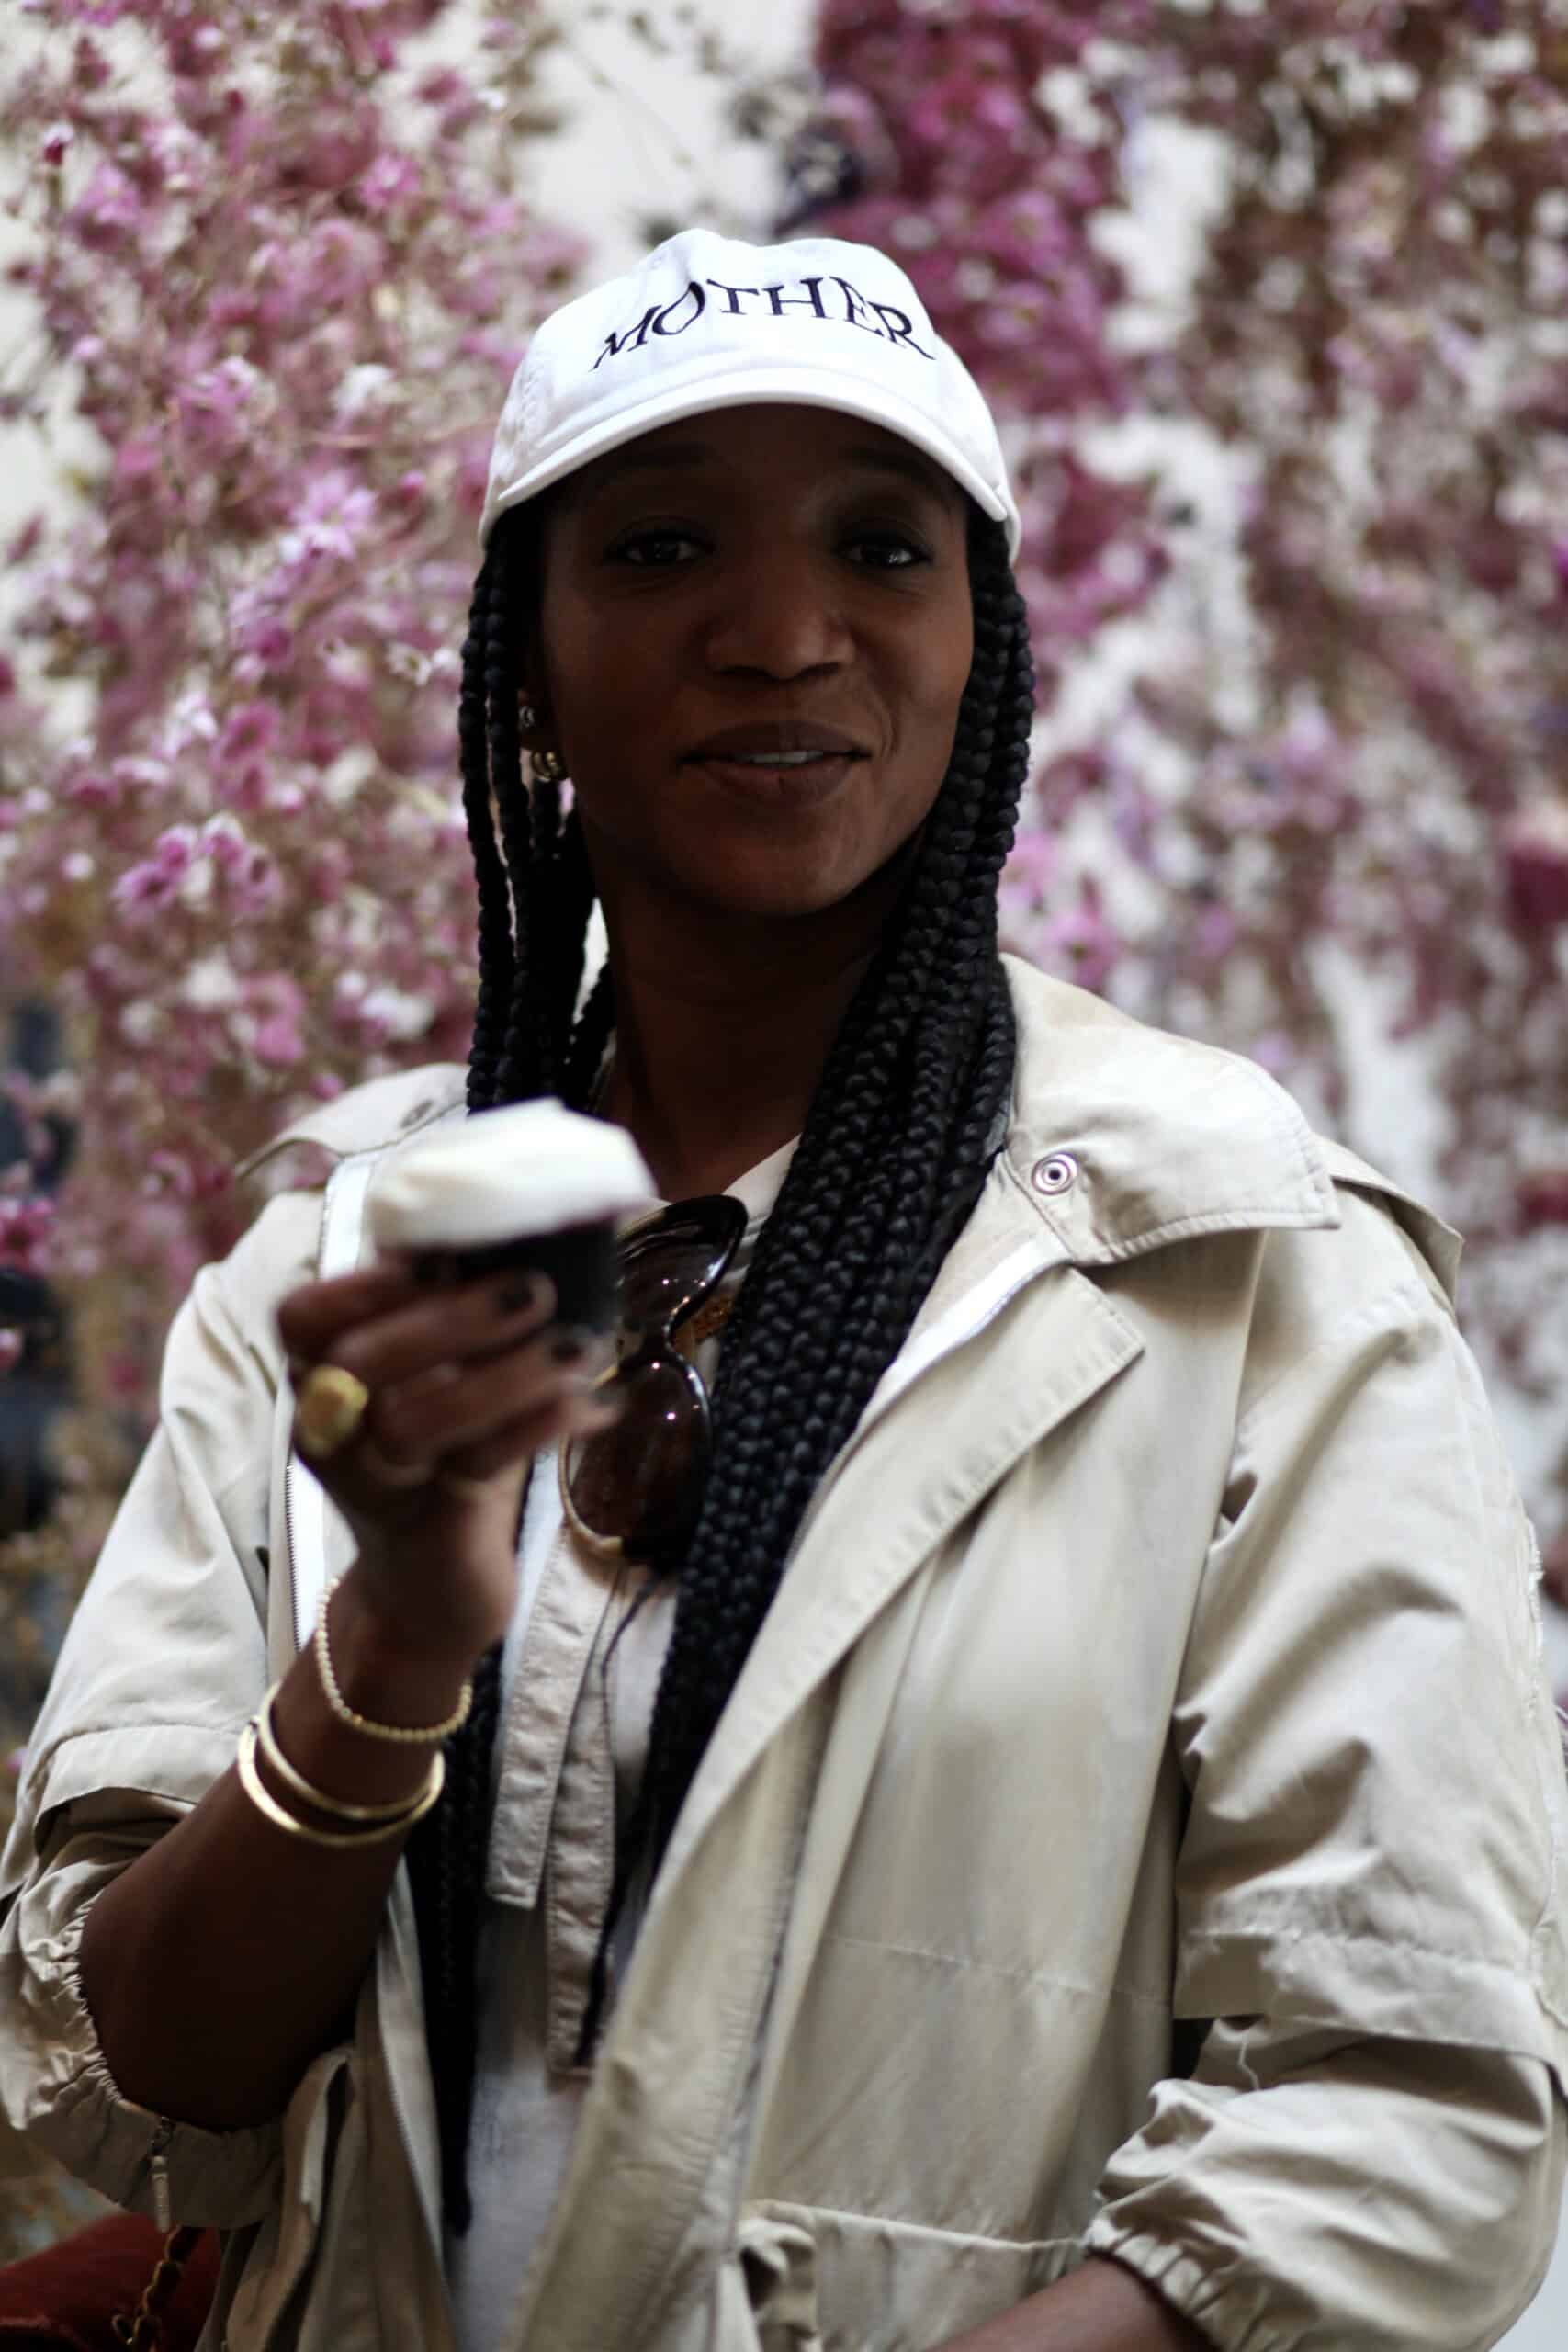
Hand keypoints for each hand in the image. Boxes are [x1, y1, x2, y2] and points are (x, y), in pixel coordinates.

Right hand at [276, 1260, 616, 1664]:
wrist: (436, 1587)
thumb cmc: (445, 1455)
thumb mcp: (442, 1377)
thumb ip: (455, 1312)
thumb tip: (528, 1225)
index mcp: (320, 1375)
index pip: (301, 1317)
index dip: (363, 1281)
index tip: (443, 1255)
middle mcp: (328, 1427)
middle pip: (360, 1362)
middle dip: (452, 1317)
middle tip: (539, 1290)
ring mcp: (372, 1483)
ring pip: (413, 1420)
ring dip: (506, 1373)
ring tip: (581, 1345)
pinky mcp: (427, 1527)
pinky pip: (475, 1467)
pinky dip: (538, 1426)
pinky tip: (593, 1404)